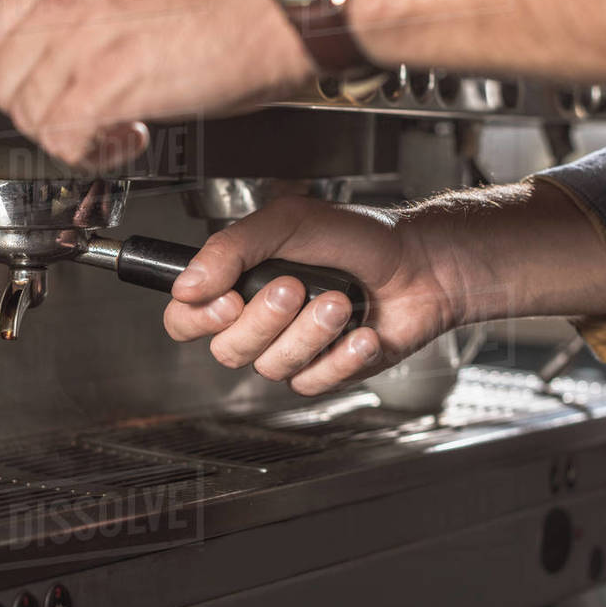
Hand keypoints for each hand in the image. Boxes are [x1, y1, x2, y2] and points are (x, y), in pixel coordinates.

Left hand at [0, 0, 313, 168]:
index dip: (13, 76)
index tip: (42, 91)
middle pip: (2, 78)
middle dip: (34, 112)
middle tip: (76, 121)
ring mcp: (85, 38)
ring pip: (30, 112)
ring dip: (67, 137)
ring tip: (112, 133)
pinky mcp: (113, 83)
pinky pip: (65, 137)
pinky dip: (90, 154)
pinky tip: (128, 142)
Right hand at [163, 195, 458, 395]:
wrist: (420, 264)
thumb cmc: (356, 237)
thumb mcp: (287, 222)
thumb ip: (230, 248)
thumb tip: (186, 285)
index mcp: (237, 283)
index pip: (185, 319)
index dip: (197, 320)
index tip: (228, 300)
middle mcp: (257, 321)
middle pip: (227, 350)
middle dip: (265, 319)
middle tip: (295, 286)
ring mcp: (290, 350)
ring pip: (271, 368)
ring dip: (310, 333)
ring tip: (340, 301)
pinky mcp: (325, 373)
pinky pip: (312, 383)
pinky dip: (341, 356)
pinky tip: (362, 332)